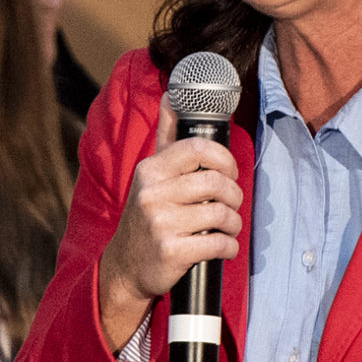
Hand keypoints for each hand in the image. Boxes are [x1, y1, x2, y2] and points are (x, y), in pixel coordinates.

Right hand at [98, 102, 240, 352]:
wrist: (126, 267)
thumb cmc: (149, 215)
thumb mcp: (151, 175)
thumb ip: (167, 137)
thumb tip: (172, 94)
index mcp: (150, 170)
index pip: (198, 149)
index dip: (225, 160)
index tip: (230, 173)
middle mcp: (151, 193)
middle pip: (216, 183)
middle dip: (235, 195)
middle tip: (232, 204)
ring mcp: (159, 223)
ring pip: (221, 214)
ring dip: (234, 224)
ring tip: (228, 227)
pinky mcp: (171, 252)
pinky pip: (218, 244)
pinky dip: (229, 247)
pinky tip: (224, 247)